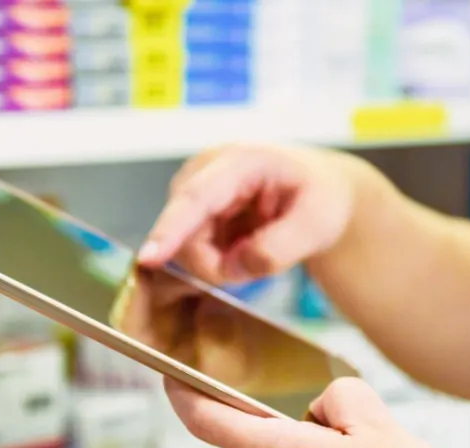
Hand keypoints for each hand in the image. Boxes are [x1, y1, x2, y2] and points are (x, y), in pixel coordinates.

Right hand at [138, 144, 376, 283]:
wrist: (318, 190)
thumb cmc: (320, 198)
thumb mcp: (318, 224)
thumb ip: (282, 247)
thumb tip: (241, 265)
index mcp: (242, 160)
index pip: (197, 197)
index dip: (171, 230)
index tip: (149, 258)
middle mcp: (208, 168)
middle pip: (187, 232)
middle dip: (218, 263)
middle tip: (261, 264)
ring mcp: (195, 186)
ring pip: (186, 245)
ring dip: (219, 262)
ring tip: (258, 247)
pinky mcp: (191, 207)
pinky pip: (190, 248)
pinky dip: (217, 258)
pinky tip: (243, 244)